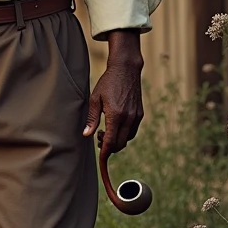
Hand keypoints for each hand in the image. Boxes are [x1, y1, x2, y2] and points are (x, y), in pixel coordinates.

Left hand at [82, 30, 144, 154]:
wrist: (126, 70)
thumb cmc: (108, 83)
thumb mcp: (95, 99)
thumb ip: (92, 119)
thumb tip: (87, 135)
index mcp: (115, 115)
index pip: (110, 141)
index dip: (105, 152)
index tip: (100, 158)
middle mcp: (128, 118)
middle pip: (120, 144)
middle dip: (109, 147)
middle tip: (98, 139)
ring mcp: (136, 116)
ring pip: (127, 139)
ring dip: (116, 141)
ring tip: (105, 131)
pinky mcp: (140, 114)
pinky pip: (132, 131)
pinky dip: (124, 134)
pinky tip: (115, 126)